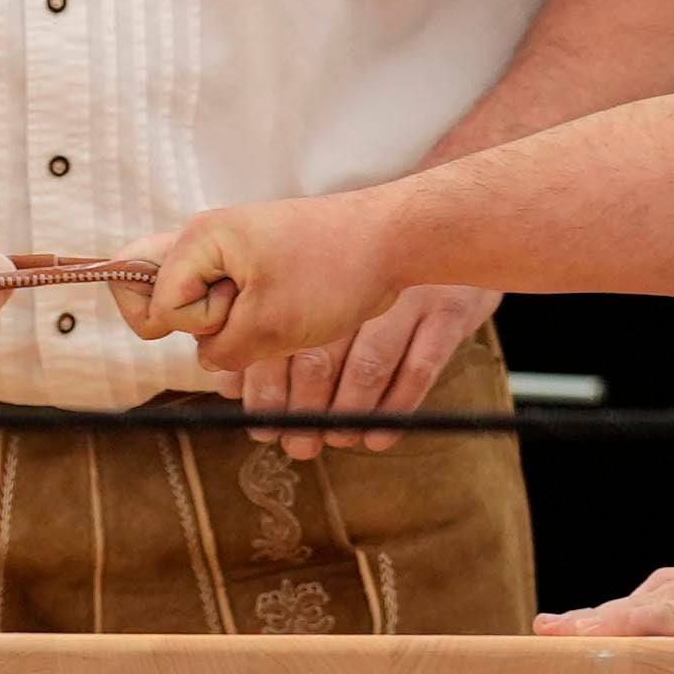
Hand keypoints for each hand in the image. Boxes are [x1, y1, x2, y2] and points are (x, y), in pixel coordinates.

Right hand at [128, 188, 408, 373]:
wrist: (389, 241)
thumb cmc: (333, 273)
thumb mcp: (269, 327)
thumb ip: (219, 350)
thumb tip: (208, 356)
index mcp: (200, 240)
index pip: (159, 306)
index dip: (195, 324)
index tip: (238, 309)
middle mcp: (206, 241)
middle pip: (149, 290)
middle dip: (187, 321)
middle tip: (234, 316)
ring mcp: (228, 252)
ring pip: (191, 303)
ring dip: (224, 323)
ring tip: (270, 308)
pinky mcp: (251, 266)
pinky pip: (221, 301)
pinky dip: (244, 318)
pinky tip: (281, 311)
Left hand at [224, 280, 501, 450]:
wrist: (441, 229)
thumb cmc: (363, 269)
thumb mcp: (314, 284)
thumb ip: (265, 329)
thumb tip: (226, 384)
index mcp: (317, 273)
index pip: (277, 337)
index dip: (264, 388)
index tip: (261, 423)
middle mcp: (360, 285)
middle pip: (320, 356)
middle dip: (302, 410)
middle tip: (297, 445)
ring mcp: (406, 298)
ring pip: (368, 367)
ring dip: (346, 414)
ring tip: (335, 438)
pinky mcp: (447, 313)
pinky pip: (420, 368)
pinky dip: (394, 409)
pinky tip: (376, 437)